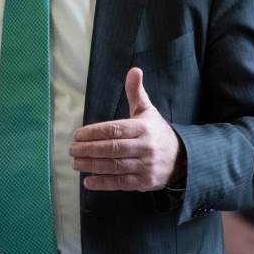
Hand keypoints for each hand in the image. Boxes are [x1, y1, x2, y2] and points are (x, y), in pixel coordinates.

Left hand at [70, 67, 184, 191]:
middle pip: (112, 148)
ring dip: (92, 165)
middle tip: (71, 149)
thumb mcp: (147, 111)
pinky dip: (103, 183)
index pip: (114, 129)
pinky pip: (121, 183)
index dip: (93, 132)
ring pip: (115, 166)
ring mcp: (146, 166)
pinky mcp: (145, 182)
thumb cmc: (156, 132)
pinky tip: (88, 181)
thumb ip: (136, 92)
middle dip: (88, 149)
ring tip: (75, 163)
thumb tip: (134, 70)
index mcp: (143, 128)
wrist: (182, 158)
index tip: (77, 135)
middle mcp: (145, 147)